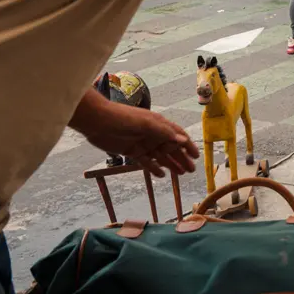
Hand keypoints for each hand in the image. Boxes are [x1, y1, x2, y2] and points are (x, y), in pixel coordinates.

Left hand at [74, 98, 198, 177]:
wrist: (97, 121)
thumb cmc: (122, 118)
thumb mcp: (146, 124)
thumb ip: (164, 132)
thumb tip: (183, 141)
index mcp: (159, 125)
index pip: (178, 136)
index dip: (187, 146)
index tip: (196, 156)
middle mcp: (153, 134)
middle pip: (171, 149)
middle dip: (181, 158)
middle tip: (190, 170)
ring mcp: (143, 143)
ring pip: (160, 156)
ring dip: (170, 164)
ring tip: (180, 174)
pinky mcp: (131, 151)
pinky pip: (146, 161)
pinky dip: (153, 168)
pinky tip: (161, 175)